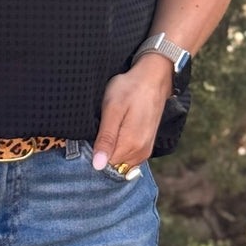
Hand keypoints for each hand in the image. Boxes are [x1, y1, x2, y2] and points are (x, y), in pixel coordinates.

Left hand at [91, 54, 170, 176]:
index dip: (93, 153)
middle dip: (102, 153)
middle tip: (100, 129)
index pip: (104, 165)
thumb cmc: (129, 89)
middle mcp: (140, 153)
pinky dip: (120, 150)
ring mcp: (145, 151)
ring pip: (120, 163)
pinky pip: (129, 158)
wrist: (153, 79)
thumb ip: (106, 138)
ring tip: (110, 128)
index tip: (92, 136)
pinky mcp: (147, 146)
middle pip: (113, 165)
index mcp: (130, 145)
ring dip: (111, 151)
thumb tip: (98, 166)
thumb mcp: (112, 109)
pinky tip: (118, 133)